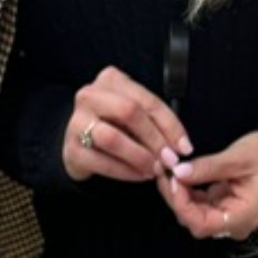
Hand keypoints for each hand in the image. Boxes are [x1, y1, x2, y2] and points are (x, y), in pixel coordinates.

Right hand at [63, 66, 193, 182]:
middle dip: (155, 139)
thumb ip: (155, 124)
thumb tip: (181, 146)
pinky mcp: (72, 149)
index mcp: (110, 80)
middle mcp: (90, 95)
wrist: (77, 145)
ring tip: (155, 170)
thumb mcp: (134, 118)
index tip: (185, 147)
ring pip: (113, 138)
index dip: (170, 125)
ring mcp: (77, 122)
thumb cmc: (113, 128)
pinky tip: (139, 176)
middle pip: (129, 112)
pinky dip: (126, 171)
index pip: (146, 100)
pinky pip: (102, 162)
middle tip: (170, 160)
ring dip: (140, 157)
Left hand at [157, 130, 257, 240]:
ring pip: (193, 213)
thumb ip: (208, 167)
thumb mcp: (240, 156)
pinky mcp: (222, 207)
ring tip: (168, 167)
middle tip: (163, 168)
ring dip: (178, 192)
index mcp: (242, 217)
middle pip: (193, 220)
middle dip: (175, 196)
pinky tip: (179, 173)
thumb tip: (179, 172)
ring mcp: (227, 217)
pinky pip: (199, 204)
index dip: (182, 204)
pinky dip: (187, 190)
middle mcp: (233, 224)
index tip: (173, 180)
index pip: (202, 224)